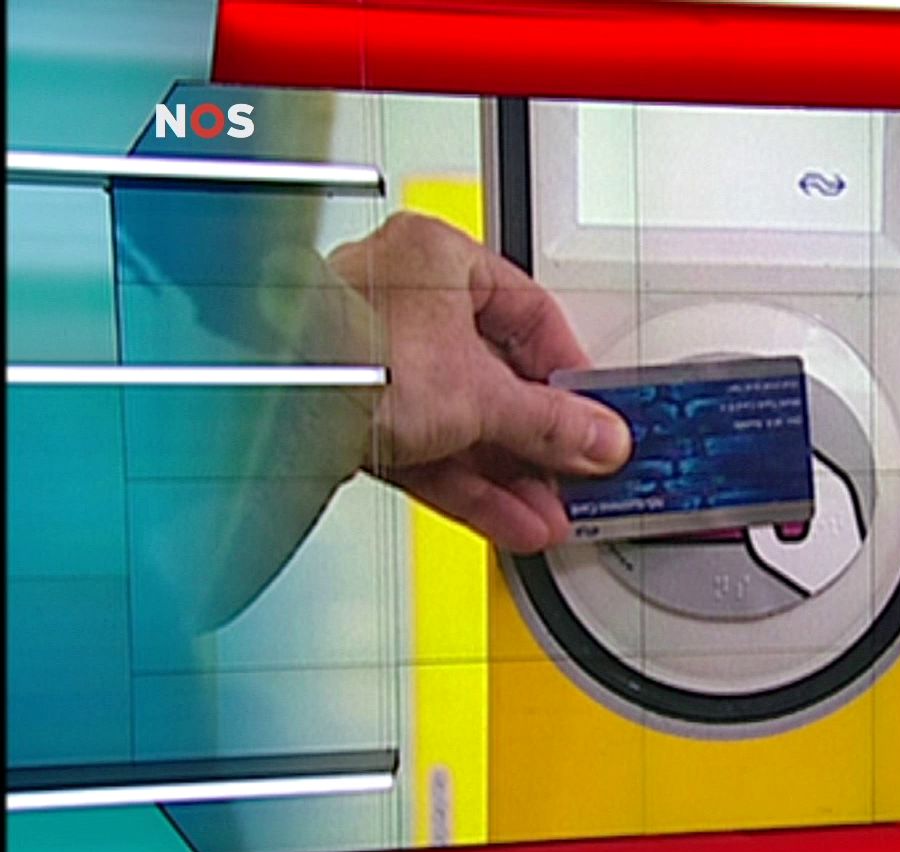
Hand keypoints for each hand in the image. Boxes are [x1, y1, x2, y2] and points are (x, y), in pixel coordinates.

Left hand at [327, 212, 631, 552]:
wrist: (271, 408)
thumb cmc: (350, 355)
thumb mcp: (481, 393)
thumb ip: (551, 423)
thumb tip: (599, 438)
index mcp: (436, 257)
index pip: (528, 310)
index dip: (567, 368)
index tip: (593, 410)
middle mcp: (401, 299)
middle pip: (495, 376)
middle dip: (539, 439)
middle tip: (576, 469)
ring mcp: (374, 360)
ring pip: (461, 420)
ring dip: (510, 474)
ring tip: (549, 509)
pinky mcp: (354, 415)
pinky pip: (427, 448)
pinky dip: (469, 485)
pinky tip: (509, 517)